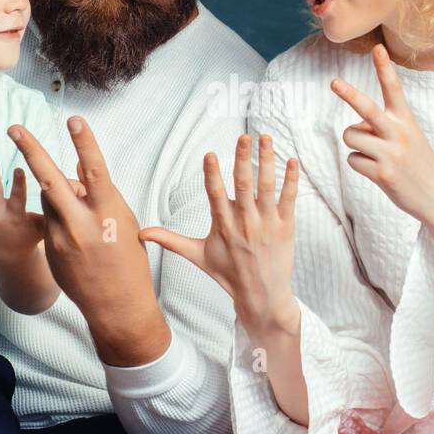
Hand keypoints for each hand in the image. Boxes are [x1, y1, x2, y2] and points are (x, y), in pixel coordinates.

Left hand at [9, 118, 168, 364]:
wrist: (117, 305)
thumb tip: (79, 168)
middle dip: (30, 151)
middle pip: (51, 180)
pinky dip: (60, 217)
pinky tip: (78, 239)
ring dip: (58, 193)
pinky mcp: (51, 250)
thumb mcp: (122, 221)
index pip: (95, 171)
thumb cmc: (128, 258)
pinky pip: (50, 220)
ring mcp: (63, 238)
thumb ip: (99, 194)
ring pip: (49, 199)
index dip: (84, 144)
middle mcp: (82, 224)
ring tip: (81, 214)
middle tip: (13, 128)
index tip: (73, 121)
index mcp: (108, 214)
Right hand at [139, 133, 300, 340]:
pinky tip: (291, 160)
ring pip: (268, 187)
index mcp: (223, 227)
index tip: (210, 154)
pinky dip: (291, 179)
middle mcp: (245, 223)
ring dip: (267, 160)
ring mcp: (268, 224)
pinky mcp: (286, 227)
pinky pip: (289, 199)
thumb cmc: (228, 274)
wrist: (262, 296)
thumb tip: (141, 234)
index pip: (215, 196)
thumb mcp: (198, 257)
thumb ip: (171, 240)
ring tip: (266, 138)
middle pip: (244, 185)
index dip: (212, 174)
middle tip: (243, 137)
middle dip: (243, 159)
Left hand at [331, 43, 433, 244]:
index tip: (377, 49)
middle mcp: (399, 133)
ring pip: (350, 136)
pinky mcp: (382, 173)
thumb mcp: (408, 137)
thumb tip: (356, 128)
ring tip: (374, 154)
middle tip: (334, 82)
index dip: (384, 68)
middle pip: (366, 109)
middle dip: (349, 94)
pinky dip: (359, 165)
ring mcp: (390, 153)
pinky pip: (352, 160)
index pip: (393, 89)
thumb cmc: (417, 163)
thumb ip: (383, 127)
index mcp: (406, 119)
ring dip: (355, 145)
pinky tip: (376, 171)